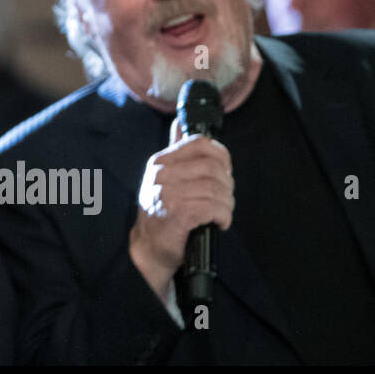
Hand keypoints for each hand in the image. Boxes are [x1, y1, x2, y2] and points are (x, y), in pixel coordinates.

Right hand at [129, 118, 233, 295]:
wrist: (148, 249)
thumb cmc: (161, 215)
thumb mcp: (164, 179)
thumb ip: (176, 153)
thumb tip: (180, 124)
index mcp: (160, 162)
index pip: (199, 143)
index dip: (221, 155)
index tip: (225, 171)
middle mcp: (162, 174)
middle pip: (212, 167)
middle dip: (227, 185)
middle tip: (224, 199)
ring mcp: (168, 193)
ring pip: (216, 188)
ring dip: (226, 204)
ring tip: (221, 213)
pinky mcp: (178, 213)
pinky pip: (214, 207)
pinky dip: (223, 216)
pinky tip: (218, 222)